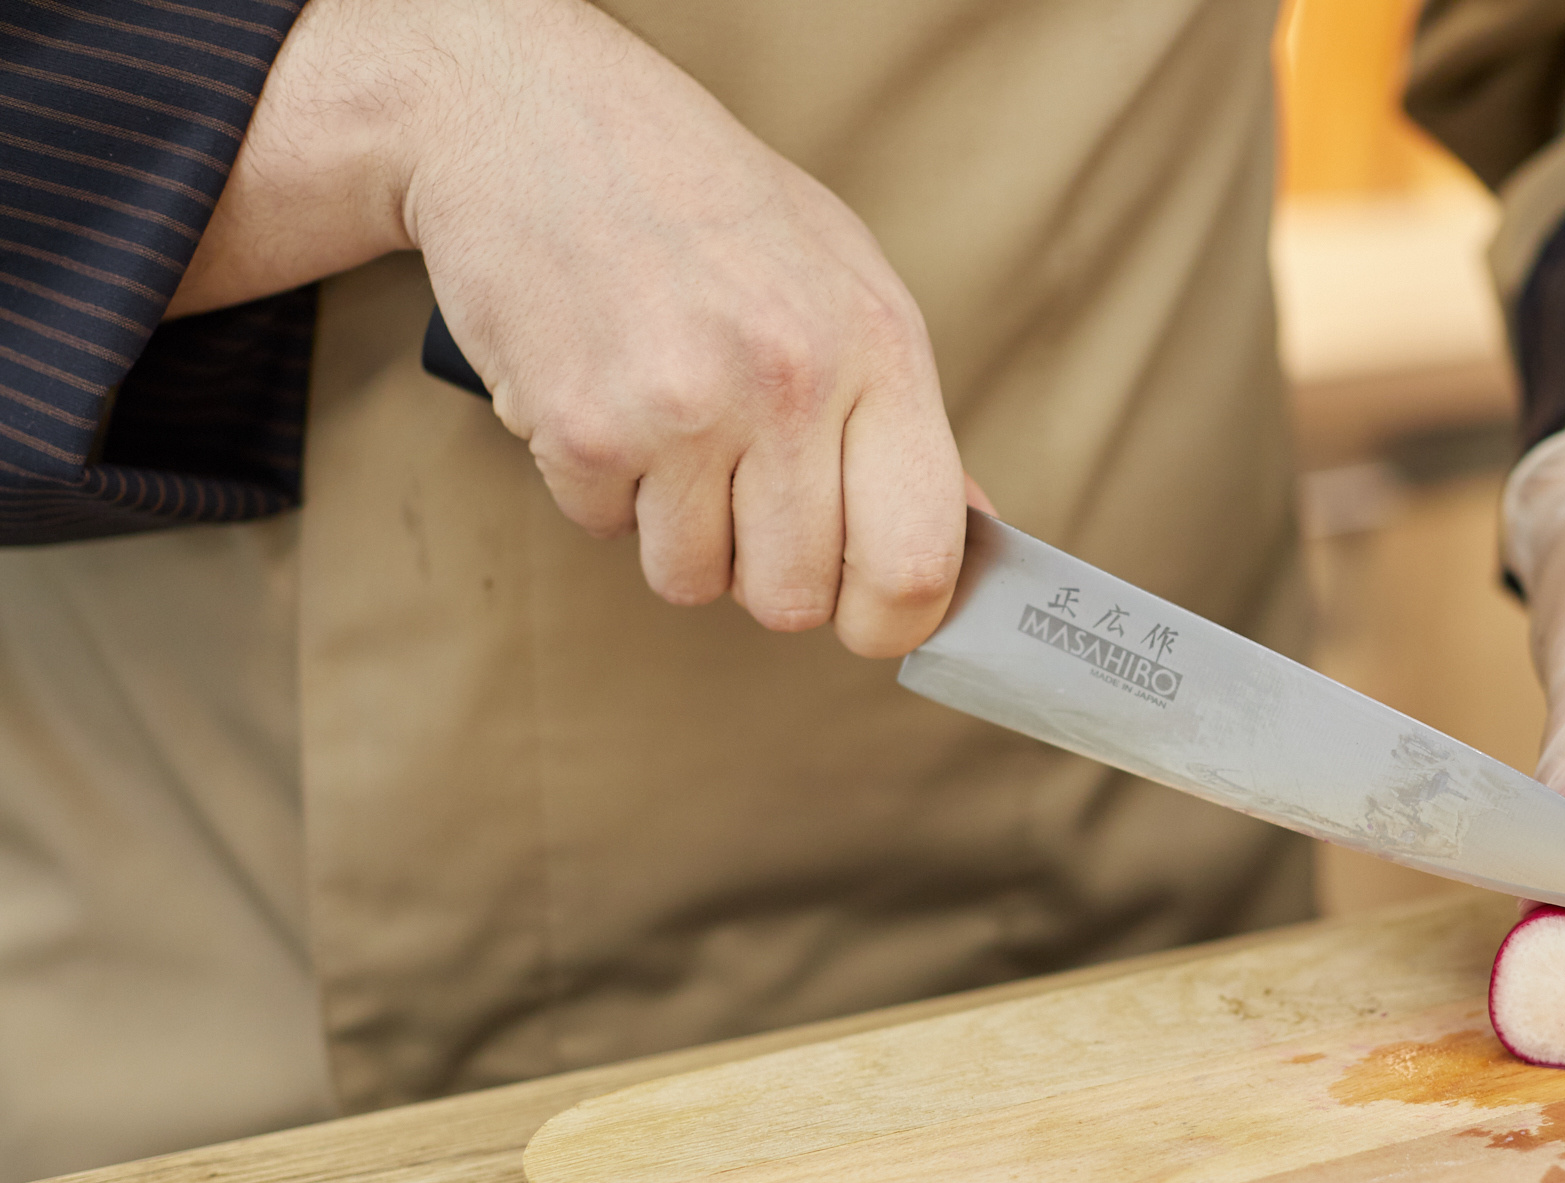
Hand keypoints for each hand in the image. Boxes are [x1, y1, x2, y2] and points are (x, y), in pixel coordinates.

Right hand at [172, 0, 964, 647]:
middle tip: (746, 493)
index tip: (871, 616)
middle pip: (795, 601)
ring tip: (674, 427)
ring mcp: (680, 410)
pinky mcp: (581, 429)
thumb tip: (972, 536)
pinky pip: (606, 532)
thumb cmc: (705, 203)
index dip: (893, 620)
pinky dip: (604, 488)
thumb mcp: (845, 279)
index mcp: (877, 350)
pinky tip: (612, 396)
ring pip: (694, 581)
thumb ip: (906, 421)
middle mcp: (788, 383)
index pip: (917, 562)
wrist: (532, 120)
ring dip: (679, 530)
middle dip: (767, 572)